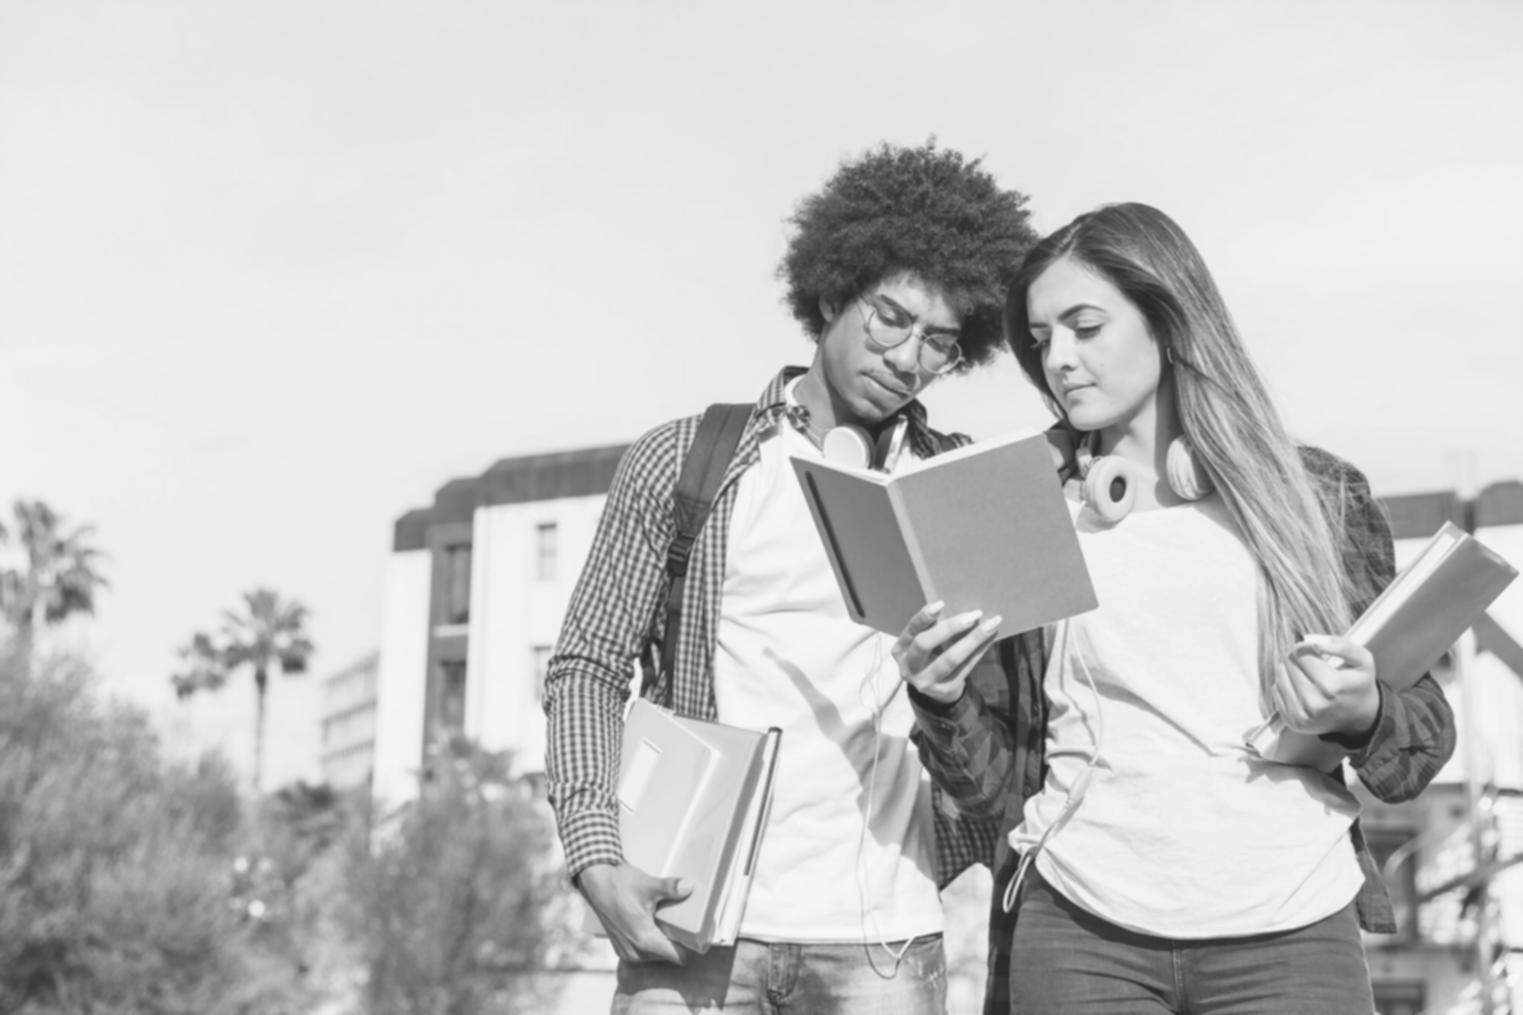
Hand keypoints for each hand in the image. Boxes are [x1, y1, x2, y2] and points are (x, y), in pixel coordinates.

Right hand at [577, 862, 692, 963]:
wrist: (595, 882)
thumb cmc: (619, 884)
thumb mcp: (648, 885)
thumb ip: (670, 888)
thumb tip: (689, 886)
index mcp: (644, 941)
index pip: (678, 957)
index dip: (689, 945)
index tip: (693, 931)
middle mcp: (634, 952)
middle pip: (668, 955)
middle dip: (674, 940)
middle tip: (677, 919)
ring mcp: (626, 952)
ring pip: (655, 954)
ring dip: (660, 940)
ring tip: (662, 919)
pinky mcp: (620, 948)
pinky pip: (642, 952)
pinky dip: (648, 940)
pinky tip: (649, 922)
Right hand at [892, 601, 1002, 705]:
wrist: (936, 689)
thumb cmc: (930, 656)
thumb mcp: (924, 643)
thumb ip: (933, 629)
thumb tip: (960, 608)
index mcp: (900, 650)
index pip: (911, 630)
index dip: (924, 616)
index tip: (941, 603)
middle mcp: (909, 667)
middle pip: (925, 644)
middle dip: (950, 627)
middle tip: (973, 615)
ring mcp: (926, 681)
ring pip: (950, 659)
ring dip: (973, 639)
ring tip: (990, 625)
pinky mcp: (945, 689)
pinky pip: (966, 667)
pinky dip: (980, 650)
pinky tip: (991, 638)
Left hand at [1274, 633, 1379, 738]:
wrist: (1360, 717)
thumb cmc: (1358, 684)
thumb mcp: (1363, 660)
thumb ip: (1341, 646)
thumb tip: (1312, 639)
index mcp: (1331, 686)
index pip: (1300, 653)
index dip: (1306, 647)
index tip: (1315, 651)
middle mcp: (1313, 703)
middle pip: (1288, 664)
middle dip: (1298, 658)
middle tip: (1313, 664)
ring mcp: (1301, 715)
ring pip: (1279, 675)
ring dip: (1290, 670)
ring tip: (1308, 674)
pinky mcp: (1292, 721)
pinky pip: (1276, 690)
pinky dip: (1287, 685)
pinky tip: (1303, 688)